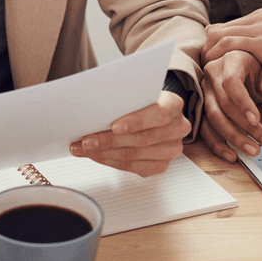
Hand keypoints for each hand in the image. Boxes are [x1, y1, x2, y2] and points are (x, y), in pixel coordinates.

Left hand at [69, 90, 187, 176]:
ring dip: (105, 153)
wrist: (151, 113)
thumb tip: (94, 106)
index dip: (136, 122)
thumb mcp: (136, 93)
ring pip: (135, 154)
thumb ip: (124, 99)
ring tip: (84, 148)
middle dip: (109, 140)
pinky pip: (133, 167)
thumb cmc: (141, 102)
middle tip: (86, 140)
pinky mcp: (161, 165)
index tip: (114, 126)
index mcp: (174, 105)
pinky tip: (96, 156)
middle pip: (142, 138)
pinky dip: (111, 161)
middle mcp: (177, 128)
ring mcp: (171, 149)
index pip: (159, 114)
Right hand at [200, 50, 261, 162]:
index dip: (242, 102)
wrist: (243, 68)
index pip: (231, 82)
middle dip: (244, 127)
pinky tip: (231, 155)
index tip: (257, 119)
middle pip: (223, 105)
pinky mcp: (202, 106)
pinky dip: (217, 143)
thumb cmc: (256, 70)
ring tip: (253, 150)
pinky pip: (205, 127)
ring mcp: (204, 91)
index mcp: (230, 60)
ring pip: (213, 118)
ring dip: (233, 138)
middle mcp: (212, 74)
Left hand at [202, 9, 261, 106]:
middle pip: (217, 30)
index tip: (205, 64)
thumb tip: (209, 29)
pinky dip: (217, 58)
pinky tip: (215, 73)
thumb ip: (239, 39)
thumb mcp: (261, 51)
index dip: (209, 46)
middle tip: (203, 70)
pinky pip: (229, 45)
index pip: (221, 27)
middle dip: (206, 50)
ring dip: (208, 55)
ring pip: (220, 36)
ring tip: (207, 72)